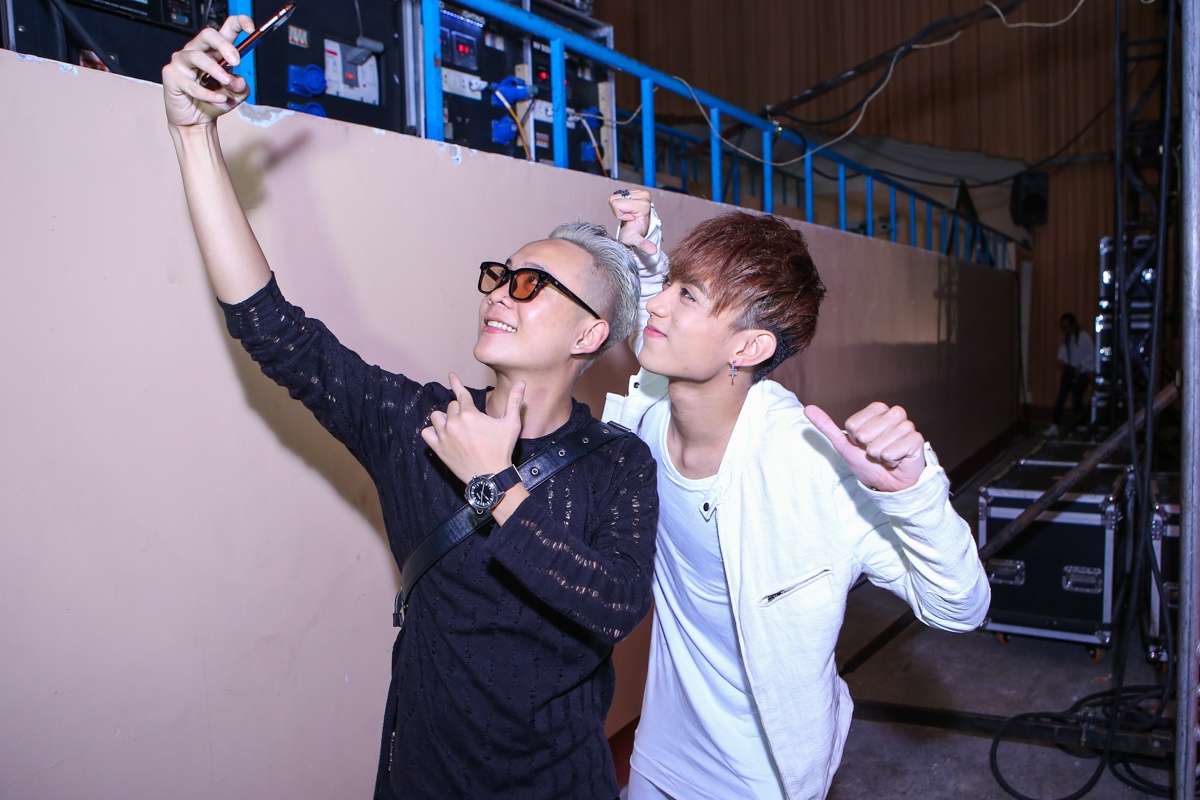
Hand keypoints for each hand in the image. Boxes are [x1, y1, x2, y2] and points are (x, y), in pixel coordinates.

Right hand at [162, 16, 254, 128]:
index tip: (251, 29)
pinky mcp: (171, 76)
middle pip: (208, 35)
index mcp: (215, 50)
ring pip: (197, 56)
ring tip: (226, 82)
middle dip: (224, 45)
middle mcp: (197, 50)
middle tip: (236, 62)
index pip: (226, 29)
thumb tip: (236, 80)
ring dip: (215, 70)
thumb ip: (241, 86)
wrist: (197, 121)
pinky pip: (191, 83)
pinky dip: (208, 94)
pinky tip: (220, 100)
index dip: (239, 23)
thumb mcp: (236, 94)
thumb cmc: (216, 101)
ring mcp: (182, 61)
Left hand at [420, 374, 525, 483]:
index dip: (456, 382)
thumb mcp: (512, 424)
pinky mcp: (438, 448)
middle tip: (470, 422)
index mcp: (470, 413)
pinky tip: (441, 434)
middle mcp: (454, 422)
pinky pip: (427, 432)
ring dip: (445, 418)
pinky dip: (432, 431)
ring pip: (437, 416)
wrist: (491, 476)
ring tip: (455, 426)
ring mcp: (444, 435)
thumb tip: (521, 382)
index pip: (460, 392)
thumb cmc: (502, 449)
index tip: (451, 375)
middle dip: (460, 410)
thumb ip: (514, 401)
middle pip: (451, 406)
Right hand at [608, 189, 657, 254]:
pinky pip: (616, 195)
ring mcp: (639, 192)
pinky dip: (619, 206)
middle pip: (615, 199)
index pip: (617, 204)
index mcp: (644, 204)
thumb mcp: (636, 240)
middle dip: (619, 211)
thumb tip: (653, 251)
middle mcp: (644, 195)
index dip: (621, 214)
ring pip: (614, 197)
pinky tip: (627, 211)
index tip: (631, 220)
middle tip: (629, 218)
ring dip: (619, 208)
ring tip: (628, 215)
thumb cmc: (634, 235)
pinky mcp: (633, 191)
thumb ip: (643, 244)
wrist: (636, 232)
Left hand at [804, 402, 926, 492]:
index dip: (855, 438)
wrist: (889, 483)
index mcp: (877, 410)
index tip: (862, 444)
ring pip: (880, 443)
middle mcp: (894, 414)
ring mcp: (907, 425)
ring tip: (886, 457)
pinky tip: (897, 460)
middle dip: (867, 448)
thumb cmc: (868, 462)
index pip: (854, 423)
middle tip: (875, 452)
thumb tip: (807, 408)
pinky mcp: (916, 440)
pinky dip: (892, 460)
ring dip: (879, 455)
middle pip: (866, 432)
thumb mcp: (844, 445)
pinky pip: (895, 450)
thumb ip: (827, 426)